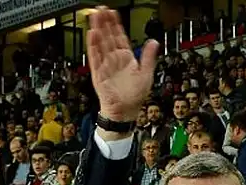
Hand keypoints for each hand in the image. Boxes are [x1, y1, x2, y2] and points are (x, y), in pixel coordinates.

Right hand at [87, 7, 158, 123]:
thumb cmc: (135, 96)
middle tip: (100, 9)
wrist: (124, 112)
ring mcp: (105, 65)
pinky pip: (95, 58)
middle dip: (104, 23)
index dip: (116, 25)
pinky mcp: (98, 74)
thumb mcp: (147, 74)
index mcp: (126, 58)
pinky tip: (92, 34)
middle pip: (108, 37)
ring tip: (94, 16)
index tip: (113, 13)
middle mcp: (114, 60)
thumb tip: (154, 42)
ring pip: (100, 44)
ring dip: (97, 30)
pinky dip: (93, 46)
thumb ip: (149, 57)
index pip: (120, 37)